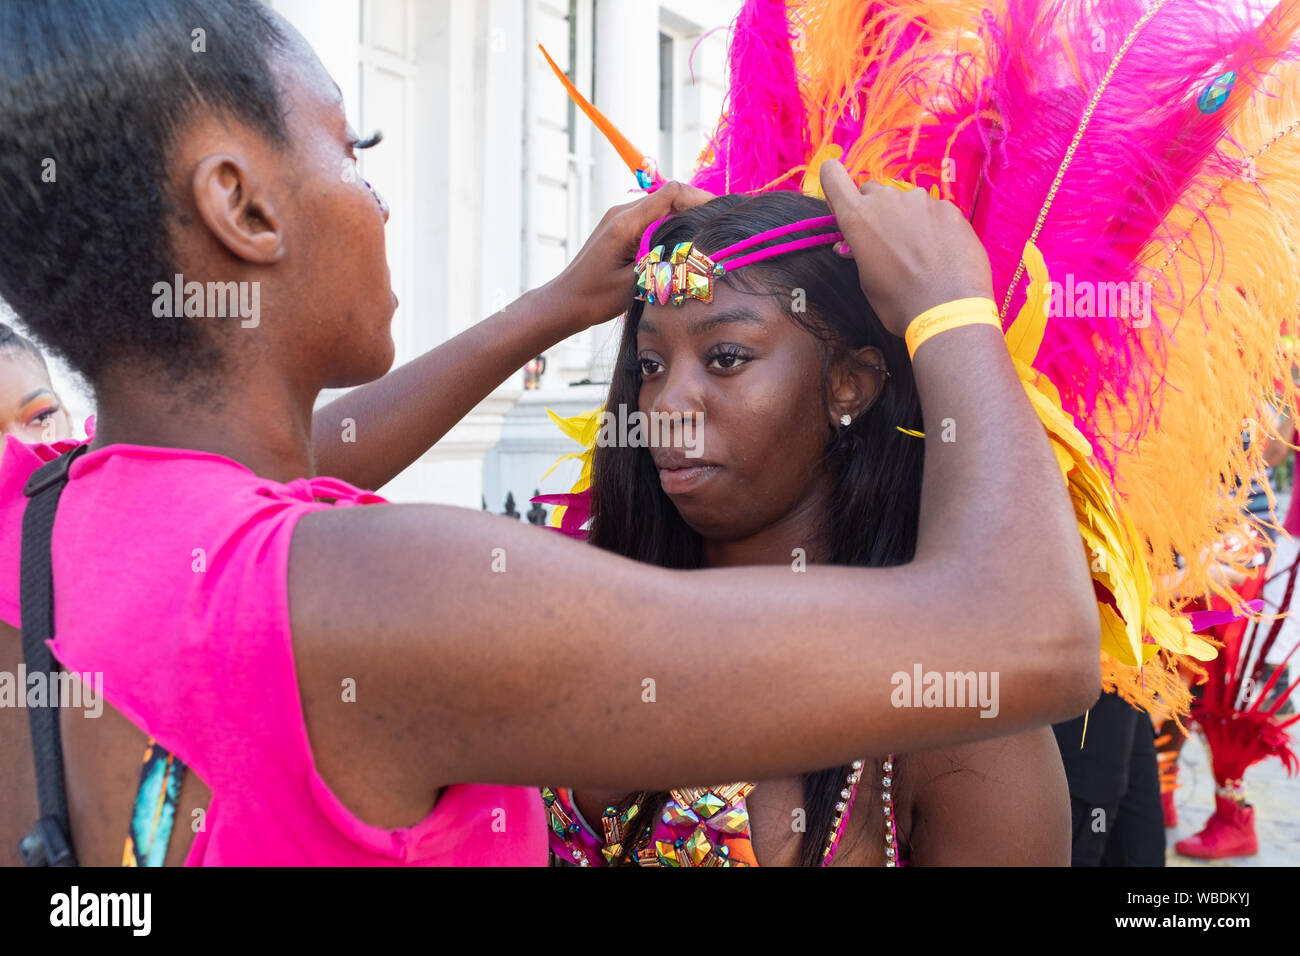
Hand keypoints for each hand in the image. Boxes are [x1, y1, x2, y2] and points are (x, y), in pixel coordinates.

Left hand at [544, 181, 713, 332]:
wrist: (565, 302)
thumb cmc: (596, 298)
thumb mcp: (637, 283)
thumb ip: (665, 260)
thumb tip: (697, 247)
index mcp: (626, 222)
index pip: (672, 193)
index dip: (701, 199)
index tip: (721, 213)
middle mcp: (623, 212)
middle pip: (670, 197)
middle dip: (698, 209)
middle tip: (720, 227)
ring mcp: (620, 218)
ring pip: (663, 208)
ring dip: (685, 219)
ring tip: (707, 237)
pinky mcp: (621, 228)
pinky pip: (653, 219)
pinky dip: (671, 228)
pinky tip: (683, 246)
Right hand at [820, 159, 993, 338]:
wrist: (949, 311)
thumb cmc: (899, 303)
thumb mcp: (867, 281)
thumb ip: (860, 253)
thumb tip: (853, 245)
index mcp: (858, 217)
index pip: (832, 176)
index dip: (833, 180)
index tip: (840, 196)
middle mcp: (887, 200)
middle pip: (872, 191)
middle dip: (875, 210)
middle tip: (886, 241)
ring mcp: (921, 200)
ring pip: (906, 201)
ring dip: (906, 218)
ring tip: (920, 252)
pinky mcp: (949, 208)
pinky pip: (933, 211)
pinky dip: (933, 226)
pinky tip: (941, 252)